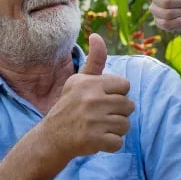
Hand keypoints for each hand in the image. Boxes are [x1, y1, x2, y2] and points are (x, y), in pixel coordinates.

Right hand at [42, 33, 134, 157]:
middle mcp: (91, 99)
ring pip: (125, 125)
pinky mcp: (94, 140)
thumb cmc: (70, 106)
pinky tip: (98, 140)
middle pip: (129, 106)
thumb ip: (94, 60)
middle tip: (100, 116)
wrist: (51, 138)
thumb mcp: (79, 80)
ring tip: (99, 128)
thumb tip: (97, 35)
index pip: (125, 85)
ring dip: (115, 130)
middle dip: (118, 113)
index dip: (116, 94)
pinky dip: (110, 144)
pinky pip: (118, 142)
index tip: (102, 100)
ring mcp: (93, 121)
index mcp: (89, 83)